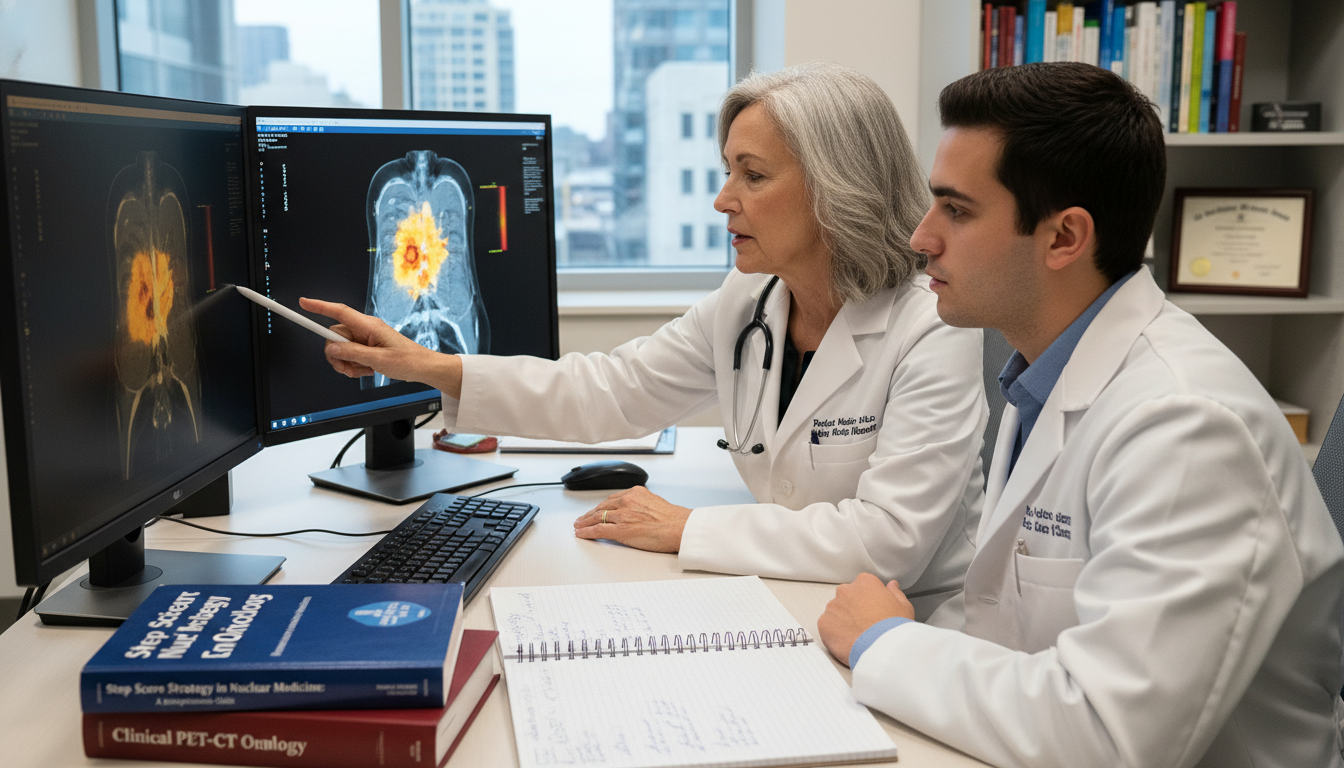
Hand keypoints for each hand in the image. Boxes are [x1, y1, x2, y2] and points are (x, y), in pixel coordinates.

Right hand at [298, 298, 461, 396]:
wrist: (422, 368)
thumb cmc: (407, 361)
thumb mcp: (378, 360)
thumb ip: (353, 353)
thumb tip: (331, 348)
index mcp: (369, 326)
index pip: (339, 312)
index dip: (319, 306)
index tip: (303, 302)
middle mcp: (365, 329)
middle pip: (335, 336)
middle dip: (336, 355)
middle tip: (347, 369)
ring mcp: (365, 338)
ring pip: (340, 348)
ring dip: (346, 363)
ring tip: (362, 371)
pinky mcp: (367, 346)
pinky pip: (349, 354)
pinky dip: (353, 365)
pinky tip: (366, 371)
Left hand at [573, 487, 690, 552]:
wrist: (679, 528)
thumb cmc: (673, 520)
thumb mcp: (655, 503)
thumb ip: (642, 505)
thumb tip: (636, 512)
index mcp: (636, 493)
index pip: (613, 499)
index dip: (601, 506)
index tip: (597, 510)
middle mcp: (627, 501)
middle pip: (602, 507)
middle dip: (590, 514)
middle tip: (582, 519)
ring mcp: (622, 515)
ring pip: (597, 517)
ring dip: (585, 522)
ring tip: (578, 526)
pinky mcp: (620, 529)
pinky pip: (598, 530)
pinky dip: (587, 532)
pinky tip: (581, 533)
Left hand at [817, 573, 914, 666]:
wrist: (882, 648)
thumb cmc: (894, 627)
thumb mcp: (904, 606)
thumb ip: (895, 593)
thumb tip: (891, 586)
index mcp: (865, 582)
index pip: (863, 586)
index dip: (868, 601)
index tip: (872, 611)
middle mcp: (846, 591)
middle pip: (847, 598)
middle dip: (853, 609)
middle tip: (864, 624)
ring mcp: (833, 606)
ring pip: (836, 612)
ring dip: (843, 621)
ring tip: (857, 635)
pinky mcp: (824, 623)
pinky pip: (827, 626)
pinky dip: (834, 633)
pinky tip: (847, 641)